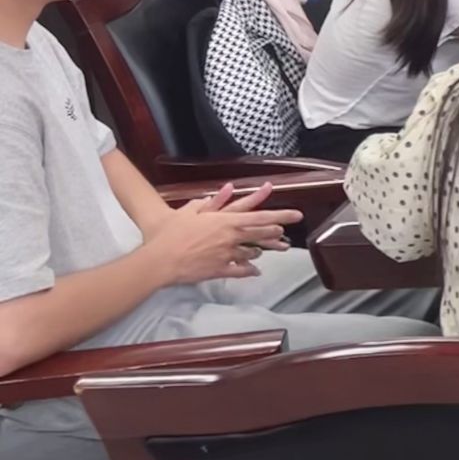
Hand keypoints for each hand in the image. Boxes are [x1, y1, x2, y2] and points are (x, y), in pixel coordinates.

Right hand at [148, 184, 300, 283]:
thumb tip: (226, 189)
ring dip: (261, 250)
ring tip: (270, 250)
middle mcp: (231, 238)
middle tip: (285, 234)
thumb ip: (210, 201)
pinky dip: (250, 270)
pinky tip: (256, 271)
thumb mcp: (188, 211)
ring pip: (253, 252)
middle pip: (262, 235)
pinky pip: (241, 270)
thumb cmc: (171, 233)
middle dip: (276, 234)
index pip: (261, 216)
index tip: (297, 215)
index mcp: (226, 221)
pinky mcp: (220, 270)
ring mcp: (227, 255)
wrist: (160, 260)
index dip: (281, 215)